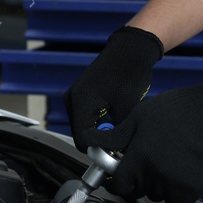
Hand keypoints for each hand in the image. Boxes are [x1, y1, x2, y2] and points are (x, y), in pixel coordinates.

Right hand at [64, 24, 163, 150]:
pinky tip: (114, 114)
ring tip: (119, 122)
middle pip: (80, 135)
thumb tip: (118, 152)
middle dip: (99, 140)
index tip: (116, 149)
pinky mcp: (79, 95)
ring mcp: (74, 97)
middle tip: (120, 137)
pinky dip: (98, 121)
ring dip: (100, 130)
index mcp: (80, 102)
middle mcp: (72, 100)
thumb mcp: (128, 107)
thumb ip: (119, 131)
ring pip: (83, 127)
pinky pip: (85, 117)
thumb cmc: (130, 74)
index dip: (99, 149)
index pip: (82, 141)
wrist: (129, 49)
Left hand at [95, 80, 202, 202]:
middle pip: (137, 191)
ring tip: (167, 162)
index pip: (119, 185)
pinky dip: (175, 193)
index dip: (118, 180)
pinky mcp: (193, 190)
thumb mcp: (139, 117)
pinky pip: (176, 202)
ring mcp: (175, 185)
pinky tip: (179, 173)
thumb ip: (115, 136)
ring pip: (157, 196)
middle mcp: (155, 176)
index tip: (122, 173)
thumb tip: (91, 143)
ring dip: (157, 186)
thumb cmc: (176, 111)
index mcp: (139, 158)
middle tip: (148, 160)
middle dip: (138, 180)